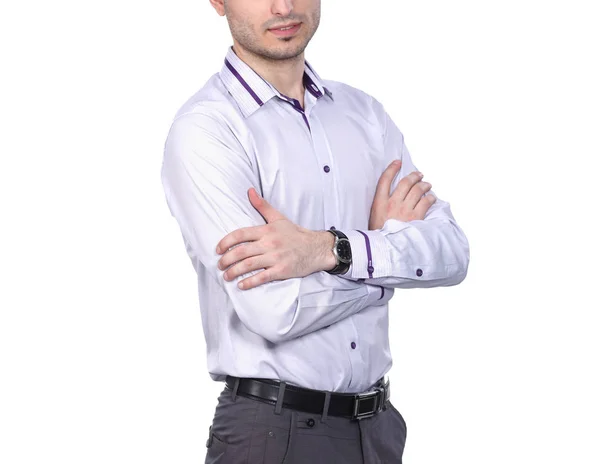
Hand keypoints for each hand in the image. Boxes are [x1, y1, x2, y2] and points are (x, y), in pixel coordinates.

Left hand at [215, 188, 335, 289]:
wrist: (316, 248)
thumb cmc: (295, 234)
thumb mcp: (278, 218)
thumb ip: (262, 206)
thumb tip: (249, 191)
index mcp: (266, 230)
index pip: (240, 234)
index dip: (226, 242)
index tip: (218, 250)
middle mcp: (270, 243)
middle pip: (241, 252)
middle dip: (226, 260)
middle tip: (220, 265)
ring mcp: (276, 258)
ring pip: (249, 265)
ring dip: (234, 272)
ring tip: (226, 276)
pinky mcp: (282, 271)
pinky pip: (262, 277)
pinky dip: (249, 282)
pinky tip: (241, 285)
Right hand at [369, 160, 436, 229]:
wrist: (385, 249)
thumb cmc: (379, 235)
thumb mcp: (373, 218)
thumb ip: (380, 206)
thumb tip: (389, 197)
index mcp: (379, 203)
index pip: (385, 180)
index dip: (392, 169)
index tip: (397, 163)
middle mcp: (392, 203)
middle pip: (405, 182)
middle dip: (414, 176)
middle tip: (419, 175)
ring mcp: (405, 210)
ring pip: (418, 190)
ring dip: (425, 185)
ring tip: (427, 185)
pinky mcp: (416, 217)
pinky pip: (426, 201)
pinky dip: (430, 198)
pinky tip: (431, 198)